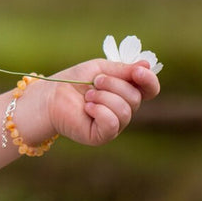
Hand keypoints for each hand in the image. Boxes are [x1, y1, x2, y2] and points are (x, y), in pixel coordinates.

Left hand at [45, 60, 159, 145]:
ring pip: (124, 110)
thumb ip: (123, 69)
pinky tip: (87, 108)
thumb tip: (147, 64)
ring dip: (103, 97)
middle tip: (95, 81)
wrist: (51, 95)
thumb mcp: (100, 68)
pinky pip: (112, 123)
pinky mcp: (102, 136)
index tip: (138, 71)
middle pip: (135, 97)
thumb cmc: (75, 81)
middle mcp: (124, 110)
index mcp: (127, 91)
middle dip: (113, 84)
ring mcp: (115, 125)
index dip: (148, 80)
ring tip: (87, 96)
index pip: (150, 89)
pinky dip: (99, 111)